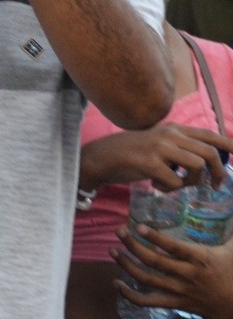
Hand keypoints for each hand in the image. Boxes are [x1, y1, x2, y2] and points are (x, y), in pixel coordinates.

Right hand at [81, 123, 232, 191]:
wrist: (99, 157)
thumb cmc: (129, 154)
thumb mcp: (156, 143)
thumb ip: (178, 146)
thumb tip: (203, 161)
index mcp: (173, 129)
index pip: (210, 134)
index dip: (229, 144)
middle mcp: (169, 135)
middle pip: (210, 153)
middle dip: (218, 172)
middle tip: (214, 186)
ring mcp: (160, 148)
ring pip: (197, 166)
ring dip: (192, 182)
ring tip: (178, 185)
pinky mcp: (150, 163)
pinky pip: (176, 181)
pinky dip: (170, 189)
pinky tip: (157, 186)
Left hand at [113, 224, 232, 318]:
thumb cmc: (232, 272)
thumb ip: (231, 231)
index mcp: (200, 259)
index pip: (174, 247)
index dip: (155, 238)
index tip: (138, 226)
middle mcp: (187, 275)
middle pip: (154, 261)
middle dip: (133, 246)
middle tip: (119, 232)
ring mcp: (178, 291)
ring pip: (147, 279)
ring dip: (127, 266)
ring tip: (112, 251)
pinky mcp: (173, 304)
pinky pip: (148, 302)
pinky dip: (130, 296)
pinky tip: (116, 284)